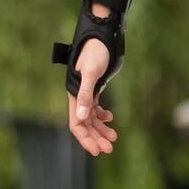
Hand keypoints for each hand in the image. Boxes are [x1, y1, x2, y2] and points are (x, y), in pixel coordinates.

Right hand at [66, 40, 117, 156]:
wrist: (100, 38)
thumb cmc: (95, 53)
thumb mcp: (91, 72)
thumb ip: (86, 94)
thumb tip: (82, 116)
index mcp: (74, 96)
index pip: (76, 125)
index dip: (86, 139)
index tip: (98, 150)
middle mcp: (78, 98)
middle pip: (85, 125)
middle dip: (96, 137)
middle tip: (110, 149)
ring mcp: (86, 95)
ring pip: (91, 118)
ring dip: (101, 129)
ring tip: (114, 137)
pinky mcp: (94, 90)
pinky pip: (95, 109)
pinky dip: (103, 115)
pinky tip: (110, 118)